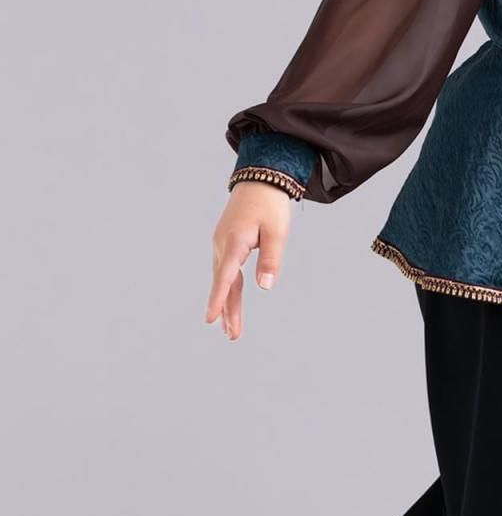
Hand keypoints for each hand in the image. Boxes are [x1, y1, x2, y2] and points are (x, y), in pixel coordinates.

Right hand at [205, 182, 294, 339]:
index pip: (225, 277)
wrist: (259, 180)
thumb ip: (271, 260)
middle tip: (233, 336)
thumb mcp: (277, 232)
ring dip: (228, 303)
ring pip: (224, 279)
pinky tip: (230, 304)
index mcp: (234, 242)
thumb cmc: (270, 205)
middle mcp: (222, 245)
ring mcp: (221, 244)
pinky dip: (227, 289)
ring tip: (231, 330)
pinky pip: (225, 271)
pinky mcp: (225, 244)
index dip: (218, 299)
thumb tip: (265, 287)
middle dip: (228, 310)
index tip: (210, 319)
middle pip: (224, 283)